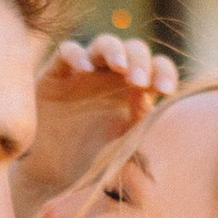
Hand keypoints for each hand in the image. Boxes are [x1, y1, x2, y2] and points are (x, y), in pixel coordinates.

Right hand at [11, 32, 174, 217]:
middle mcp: (112, 76)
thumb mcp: (122, 152)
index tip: (165, 90)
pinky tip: (84, 69)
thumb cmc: (91, 164)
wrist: (51, 175)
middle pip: (134, 50)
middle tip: (139, 81)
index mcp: (135, 91)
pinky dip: (76, 54)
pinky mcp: (55, 73)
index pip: (156, 69)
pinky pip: (67, 50)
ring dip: (115, 50)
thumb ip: (141, 136)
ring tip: (120, 66)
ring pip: (104, 43)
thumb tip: (161, 119)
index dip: (163, 72)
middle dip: (140, 61)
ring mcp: (84, 72)